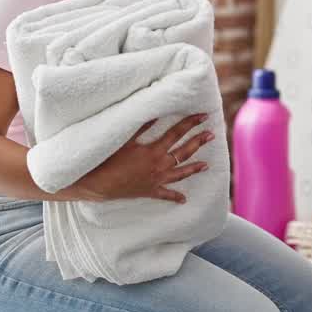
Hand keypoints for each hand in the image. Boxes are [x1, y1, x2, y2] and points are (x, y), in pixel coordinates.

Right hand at [74, 113, 213, 202]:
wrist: (99, 184)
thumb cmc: (110, 160)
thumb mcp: (125, 140)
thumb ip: (141, 126)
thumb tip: (156, 112)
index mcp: (154, 151)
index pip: (176, 133)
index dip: (190, 123)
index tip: (203, 116)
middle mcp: (159, 165)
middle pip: (184, 152)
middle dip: (198, 142)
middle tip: (211, 135)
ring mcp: (156, 180)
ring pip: (180, 174)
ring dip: (194, 168)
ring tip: (206, 165)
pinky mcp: (150, 191)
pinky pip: (165, 195)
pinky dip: (175, 197)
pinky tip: (184, 199)